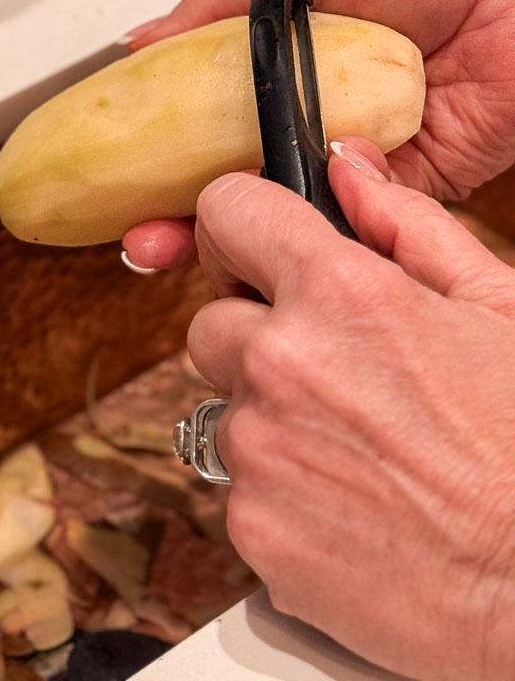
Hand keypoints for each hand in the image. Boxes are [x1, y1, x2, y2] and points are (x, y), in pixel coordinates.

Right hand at [121, 0, 514, 271]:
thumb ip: (223, 3)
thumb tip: (141, 39)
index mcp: (297, 57)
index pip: (212, 114)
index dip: (163, 149)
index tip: (117, 176)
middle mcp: (324, 108)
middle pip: (239, 172)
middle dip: (182, 210)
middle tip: (139, 235)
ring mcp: (363, 151)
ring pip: (284, 206)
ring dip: (232, 232)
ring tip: (175, 246)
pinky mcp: (411, 187)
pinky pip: (351, 219)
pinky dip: (308, 232)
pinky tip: (261, 236)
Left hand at [188, 148, 514, 679]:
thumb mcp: (496, 307)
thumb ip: (408, 225)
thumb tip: (347, 171)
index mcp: (340, 292)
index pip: (226, 210)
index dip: (242, 227)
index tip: (258, 251)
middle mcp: (282, 364)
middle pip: (213, 321)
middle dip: (261, 338)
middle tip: (338, 374)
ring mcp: (261, 451)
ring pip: (226, 409)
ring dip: (273, 420)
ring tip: (360, 449)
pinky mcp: (254, 529)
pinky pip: (239, 489)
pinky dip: (281, 495)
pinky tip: (352, 504)